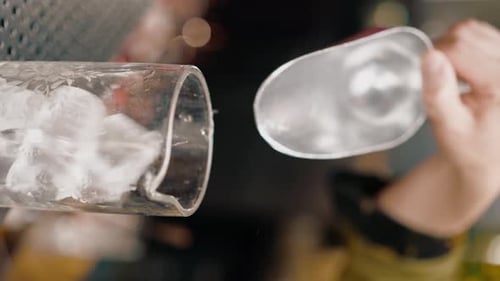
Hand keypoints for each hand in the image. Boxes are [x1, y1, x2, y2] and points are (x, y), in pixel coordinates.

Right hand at [377, 20, 499, 236]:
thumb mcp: (448, 126)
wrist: (488, 158)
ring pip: (472, 30)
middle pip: (465, 34)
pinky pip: (481, 34)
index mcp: (499, 83)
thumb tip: (430, 57)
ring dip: (453, 49)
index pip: (457, 47)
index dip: (433, 61)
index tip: (432, 84)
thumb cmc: (469, 147)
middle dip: (443, 54)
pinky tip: (462, 71)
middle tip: (441, 83)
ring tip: (453, 79)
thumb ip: (438, 92)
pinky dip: (464, 47)